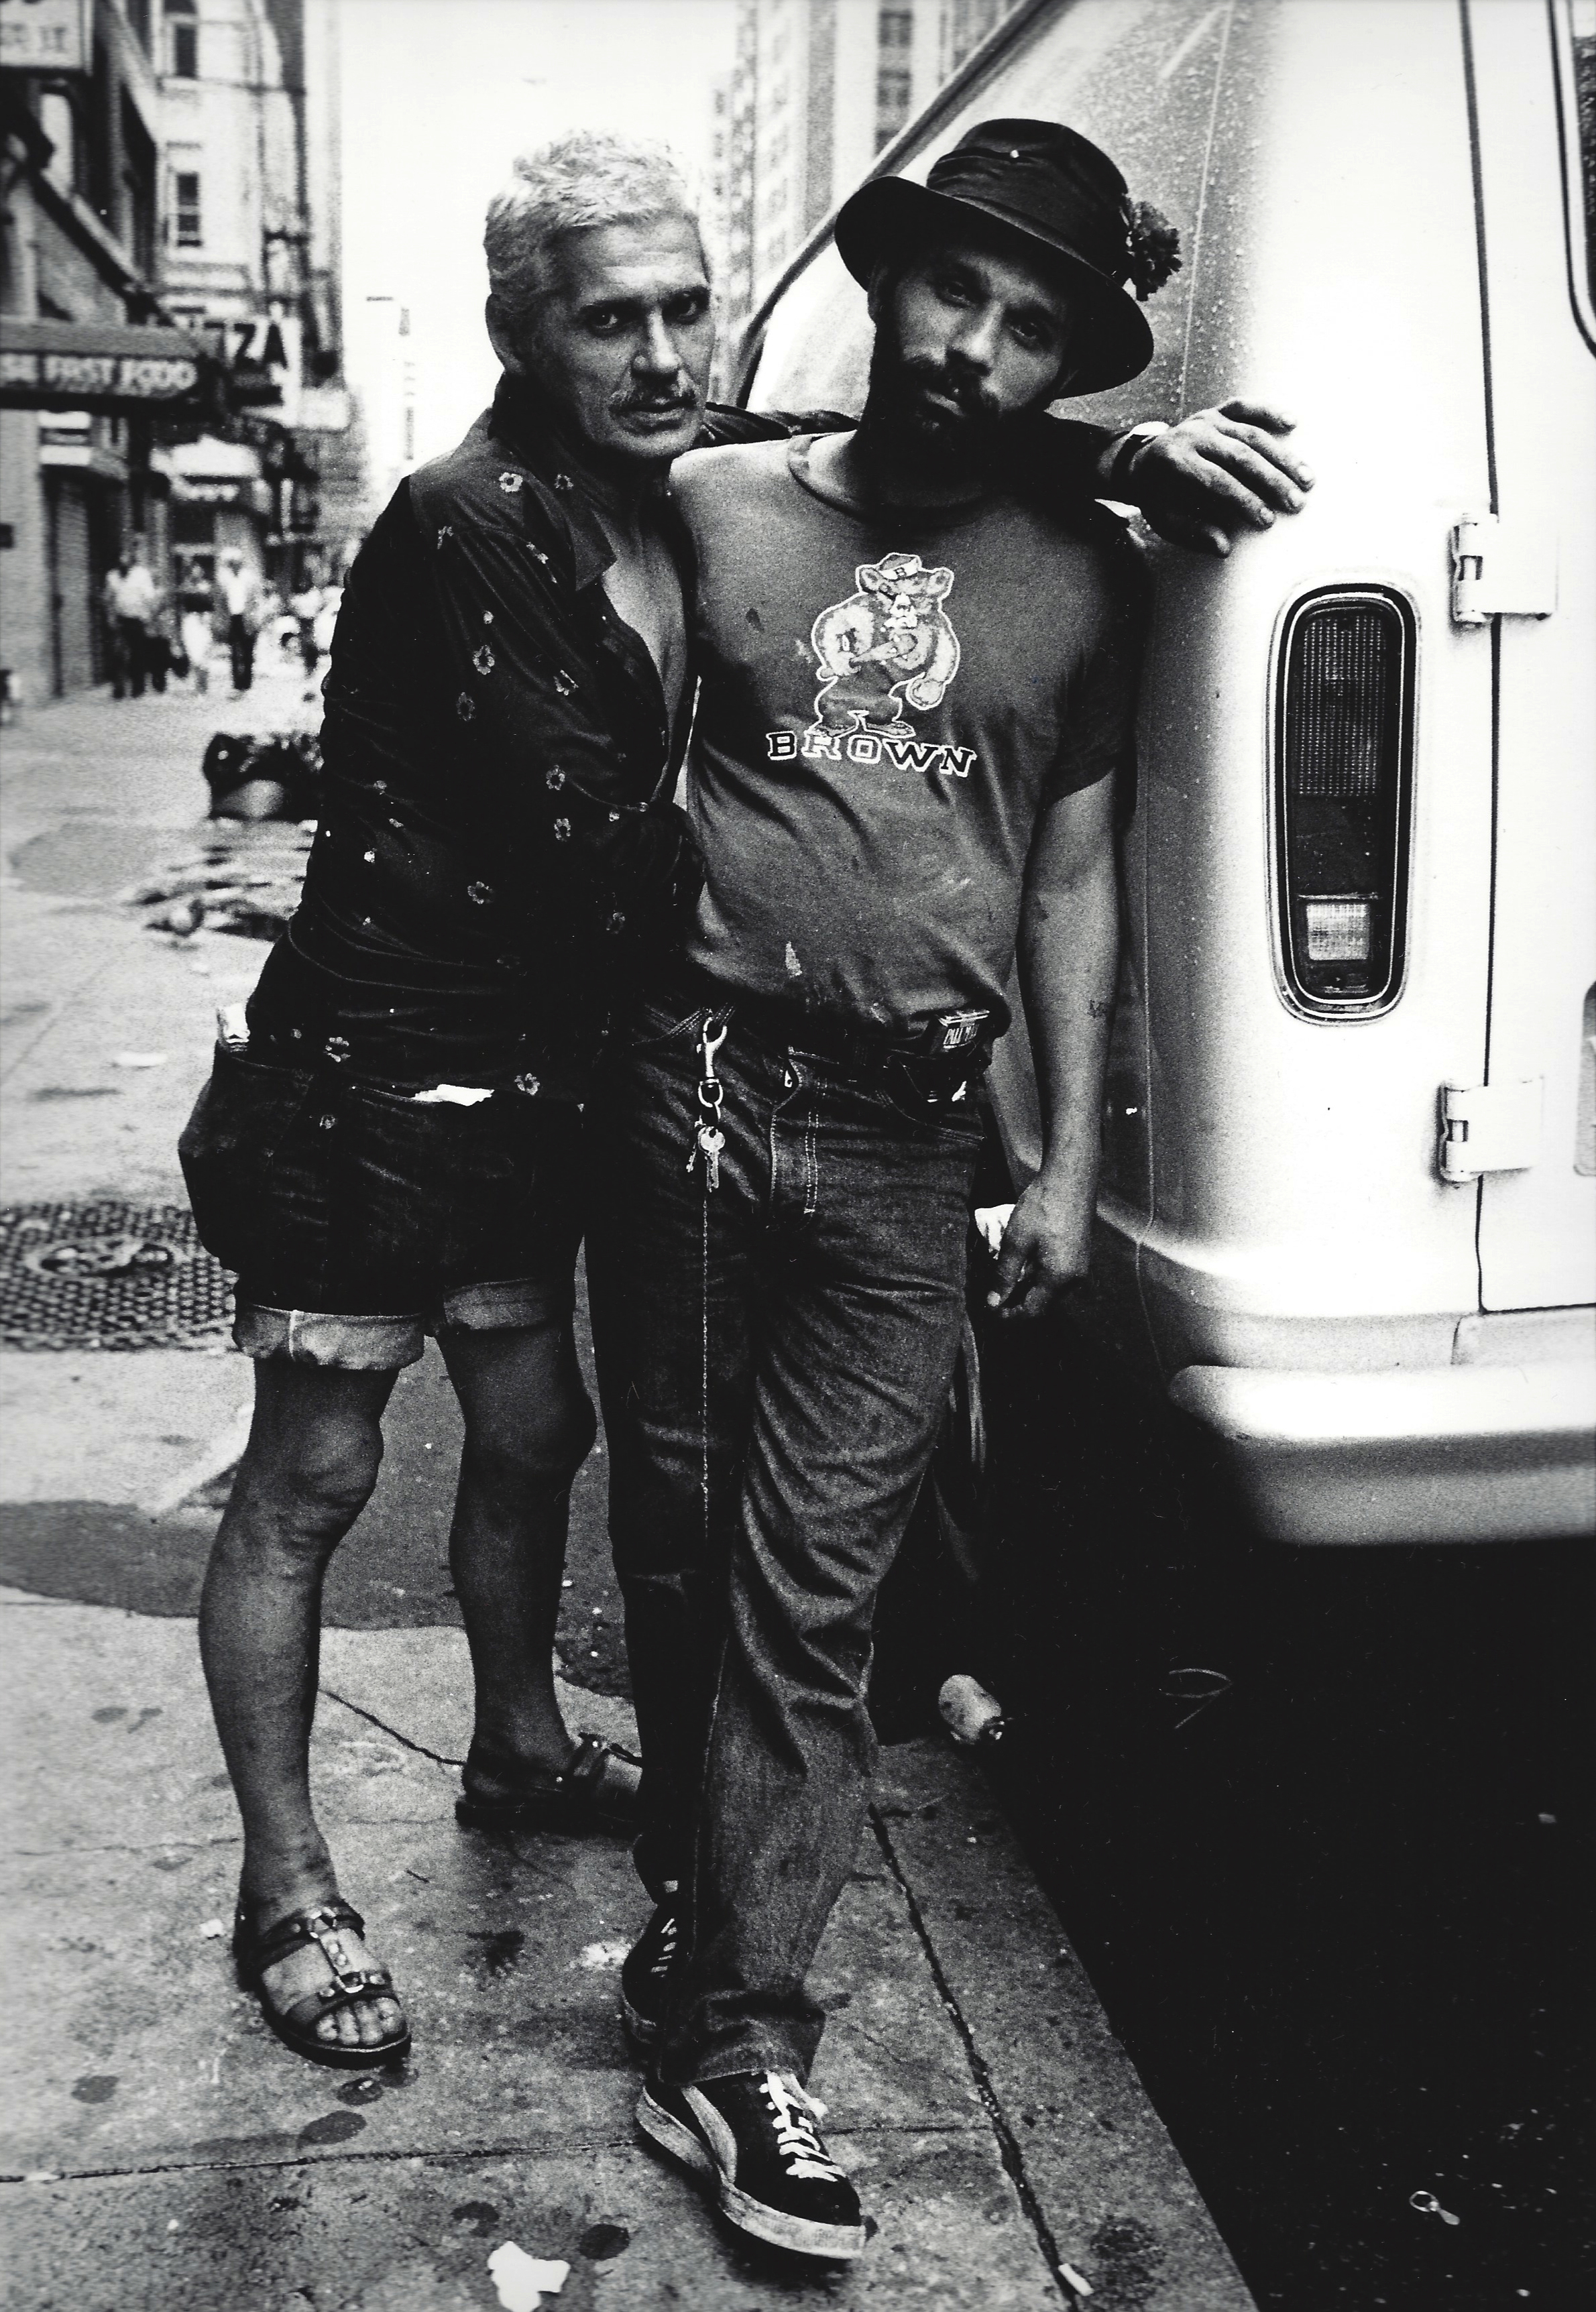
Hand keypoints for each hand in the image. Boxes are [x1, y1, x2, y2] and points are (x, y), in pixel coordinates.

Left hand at [985, 1173, 1091, 1321]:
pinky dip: (1037, 1277)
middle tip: (992, 1294)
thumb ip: (1004, 1275)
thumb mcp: (1015, 1243)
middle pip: (1042, 1304)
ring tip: (1004, 1277)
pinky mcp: (1079, 1255)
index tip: (989, 1310)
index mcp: (1058, 1279)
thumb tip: (993, 1303)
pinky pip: (1057, 1277)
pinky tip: (1022, 1264)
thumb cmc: (1041, 1208)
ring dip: (1026, 1290)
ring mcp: (1079, 1267)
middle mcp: (1073, 1279)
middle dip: (1017, 1303)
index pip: (1032, 1312)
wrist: (1070, 1179)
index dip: (1009, 1316)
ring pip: (1049, 1291)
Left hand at [1128, 401, 1313, 555]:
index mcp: (1174, 461)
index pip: (1216, 481)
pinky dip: (1269, 412)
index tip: (1267, 520)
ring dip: (1282, 456)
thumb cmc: (1157, 496)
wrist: (1140, 462)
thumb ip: (1193, 533)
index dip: (1243, 500)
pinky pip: (1245, 407)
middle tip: (1296, 503)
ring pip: (1250, 434)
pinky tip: (1292, 422)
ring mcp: (1206, 420)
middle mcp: (1192, 435)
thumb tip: (1224, 548)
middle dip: (1271, 481)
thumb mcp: (1165, 520)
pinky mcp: (1217, 412)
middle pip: (1240, 456)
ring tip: (1307, 479)